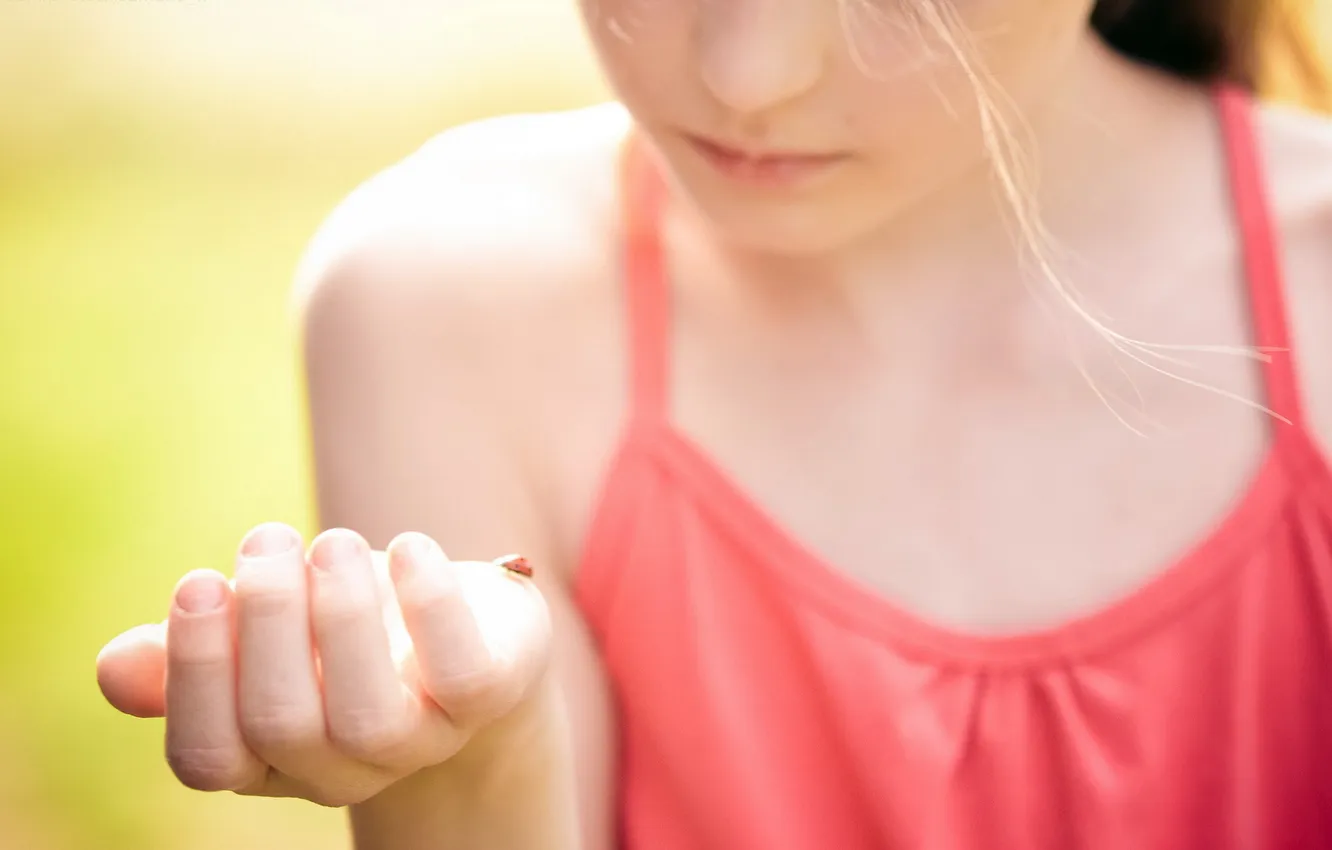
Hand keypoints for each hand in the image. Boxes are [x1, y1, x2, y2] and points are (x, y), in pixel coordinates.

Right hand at [95, 523, 551, 806]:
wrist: (476, 641)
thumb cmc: (349, 627)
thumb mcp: (270, 630)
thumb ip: (190, 651)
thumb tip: (114, 667)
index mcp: (270, 755)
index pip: (207, 755)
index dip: (194, 674)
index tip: (197, 580)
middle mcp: (340, 766)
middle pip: (282, 725)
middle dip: (268, 622)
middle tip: (268, 539)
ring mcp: (419, 742)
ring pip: (365, 715)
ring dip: (342, 616)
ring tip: (332, 542)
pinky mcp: (487, 700)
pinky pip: (463, 677)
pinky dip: (433, 607)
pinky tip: (410, 548)